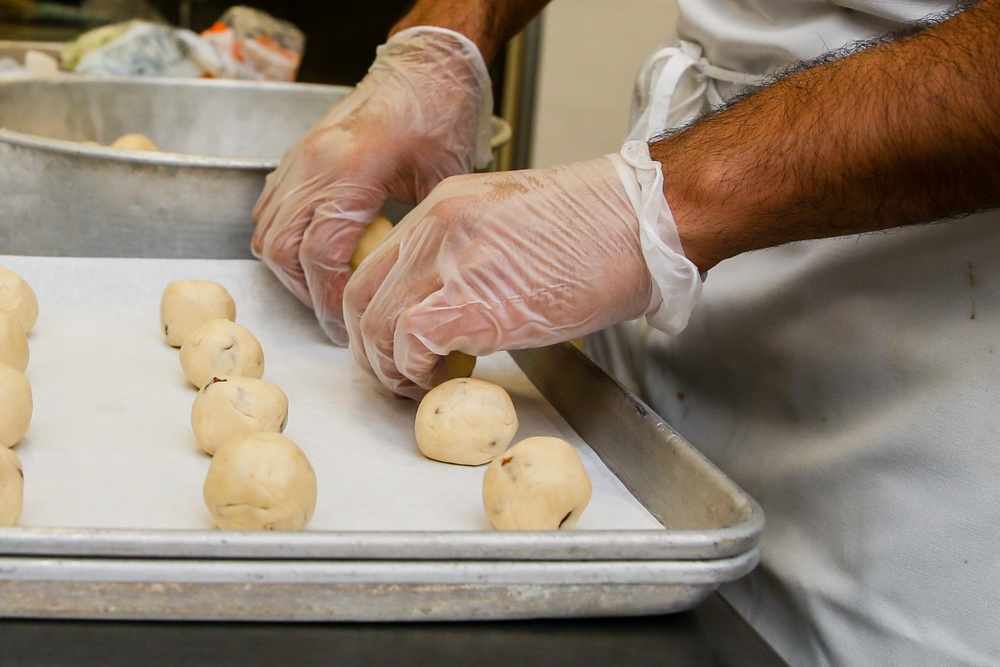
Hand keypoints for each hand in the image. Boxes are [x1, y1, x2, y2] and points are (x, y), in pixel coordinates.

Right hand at [251, 27, 493, 344]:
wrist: (423, 67)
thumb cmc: (439, 113)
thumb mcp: (444, 178)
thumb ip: (419, 230)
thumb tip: (406, 283)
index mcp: (352, 167)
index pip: (320, 252)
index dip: (329, 298)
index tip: (346, 324)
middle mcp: (315, 162)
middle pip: (281, 249)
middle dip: (305, 293)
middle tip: (334, 318)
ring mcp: (300, 158)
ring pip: (266, 232)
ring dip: (290, 271)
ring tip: (324, 291)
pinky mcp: (296, 157)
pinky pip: (269, 210)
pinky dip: (283, 240)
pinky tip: (313, 255)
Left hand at [343, 143, 702, 399]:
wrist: (642, 222)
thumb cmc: (598, 229)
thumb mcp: (512, 228)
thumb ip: (468, 259)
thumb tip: (450, 311)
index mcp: (444, 206)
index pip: (377, 265)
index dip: (375, 314)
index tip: (393, 343)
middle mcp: (436, 227)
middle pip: (361, 296)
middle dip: (370, 347)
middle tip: (398, 374)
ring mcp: (452, 261)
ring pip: (376, 323)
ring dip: (391, 368)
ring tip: (421, 385)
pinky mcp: (475, 301)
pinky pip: (412, 342)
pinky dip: (417, 371)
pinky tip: (444, 380)